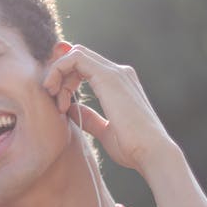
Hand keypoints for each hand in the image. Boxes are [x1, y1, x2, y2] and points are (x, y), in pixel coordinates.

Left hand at [41, 44, 174, 174]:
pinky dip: (58, 70)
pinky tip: (55, 91)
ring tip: (57, 101)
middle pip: (79, 57)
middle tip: (55, 99)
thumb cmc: (132, 148)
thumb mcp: (106, 131)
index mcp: (120, 83)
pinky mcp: (107, 76)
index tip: (60, 103)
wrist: (151, 152)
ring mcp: (114, 71)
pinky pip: (74, 58)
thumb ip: (90, 118)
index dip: (66, 78)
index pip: (86, 66)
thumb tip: (71, 108)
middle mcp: (119, 72)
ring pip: (75, 54)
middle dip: (60, 74)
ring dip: (58, 74)